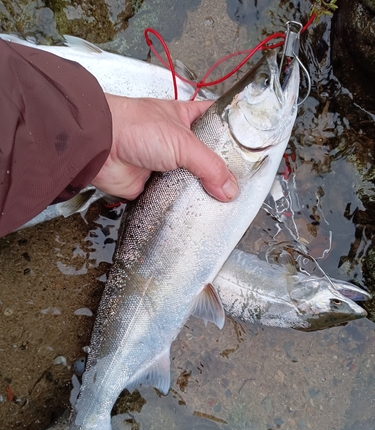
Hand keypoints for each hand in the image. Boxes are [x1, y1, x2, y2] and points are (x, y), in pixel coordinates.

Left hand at [91, 95, 238, 201]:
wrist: (102, 148)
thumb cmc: (136, 127)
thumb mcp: (183, 141)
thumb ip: (210, 166)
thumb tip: (229, 189)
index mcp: (186, 119)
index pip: (216, 122)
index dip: (232, 133)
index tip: (250, 148)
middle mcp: (177, 142)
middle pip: (206, 157)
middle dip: (219, 171)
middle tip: (238, 184)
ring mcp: (165, 164)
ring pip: (191, 180)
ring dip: (201, 190)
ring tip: (222, 203)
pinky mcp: (154, 185)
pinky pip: (174, 197)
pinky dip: (182, 204)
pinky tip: (196, 212)